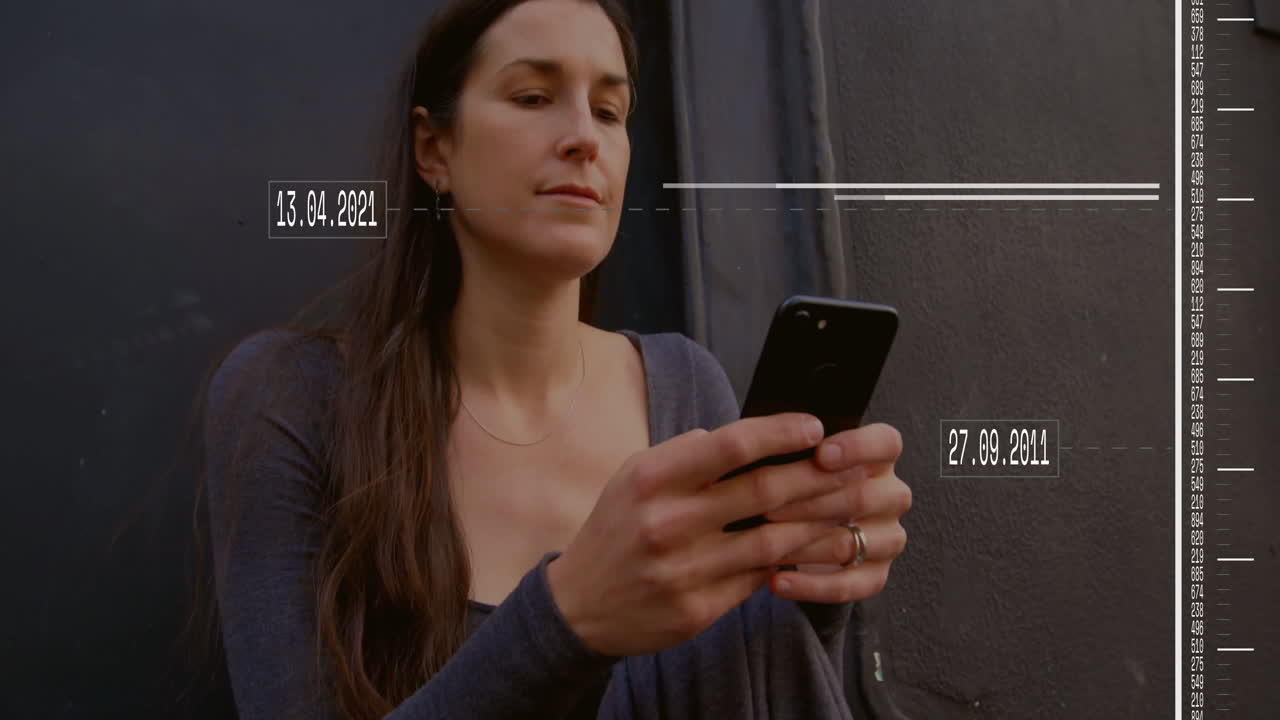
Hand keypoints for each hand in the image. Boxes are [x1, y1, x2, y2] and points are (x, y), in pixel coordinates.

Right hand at [547, 413, 847, 656]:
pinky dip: (791, 562)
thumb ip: (684, 454)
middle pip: (763, 492)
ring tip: (849, 506)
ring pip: (772, 542)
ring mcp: (684, 570)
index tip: (813, 427)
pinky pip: (758, 580)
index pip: (730, 445)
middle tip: (852, 465)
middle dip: (817, 476)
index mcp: (652, 479)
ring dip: (819, 522)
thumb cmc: (616, 530)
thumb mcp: (633, 476)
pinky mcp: (697, 609)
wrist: (579, 605)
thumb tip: (746, 438)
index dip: (779, 432)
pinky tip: (815, 547)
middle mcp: (668, 523)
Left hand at [760, 423, 910, 603]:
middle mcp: (891, 496)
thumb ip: (793, 449)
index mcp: (879, 458)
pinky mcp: (877, 574)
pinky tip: (776, 582)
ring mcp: (888, 538)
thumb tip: (767, 439)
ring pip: (853, 543)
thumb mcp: (796, 458)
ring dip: (805, 545)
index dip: (857, 448)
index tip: (821, 454)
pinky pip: (851, 586)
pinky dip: (811, 587)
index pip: (887, 444)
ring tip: (763, 544)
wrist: (802, 527)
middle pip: (863, 497)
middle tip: (765, 505)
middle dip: (809, 501)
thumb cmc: (795, 481)